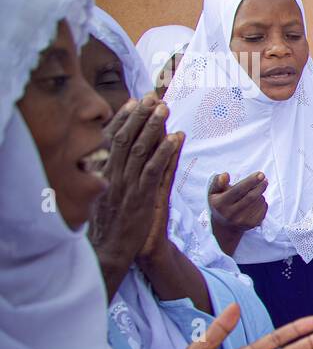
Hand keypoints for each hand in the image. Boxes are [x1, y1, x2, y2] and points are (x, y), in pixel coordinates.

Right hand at [88, 95, 180, 293]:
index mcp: (100, 173)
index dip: (124, 118)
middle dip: (139, 116)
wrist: (110, 251)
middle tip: (152, 97)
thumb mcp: (103, 194)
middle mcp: (111, 176)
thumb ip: (108, 172)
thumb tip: (111, 153)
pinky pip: (154, 171)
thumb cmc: (108, 224)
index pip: (111, 139)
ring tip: (164, 109)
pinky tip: (175, 138)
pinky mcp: (141, 199)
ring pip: (139, 150)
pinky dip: (165, 152)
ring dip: (153, 128)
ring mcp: (126, 187)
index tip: (134, 101)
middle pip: (124, 138)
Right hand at [208, 171, 268, 255]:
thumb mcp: (213, 193)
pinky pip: (263, 209)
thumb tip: (225, 174)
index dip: (250, 181)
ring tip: (256, 190)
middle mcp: (230, 214)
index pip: (237, 191)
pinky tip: (257, 200)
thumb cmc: (220, 204)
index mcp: (220, 204)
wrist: (224, 226)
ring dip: (260, 193)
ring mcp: (242, 221)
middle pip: (250, 197)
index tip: (260, 174)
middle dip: (260, 186)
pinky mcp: (251, 225)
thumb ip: (218, 182)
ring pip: (258, 202)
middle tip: (265, 179)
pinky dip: (263, 202)